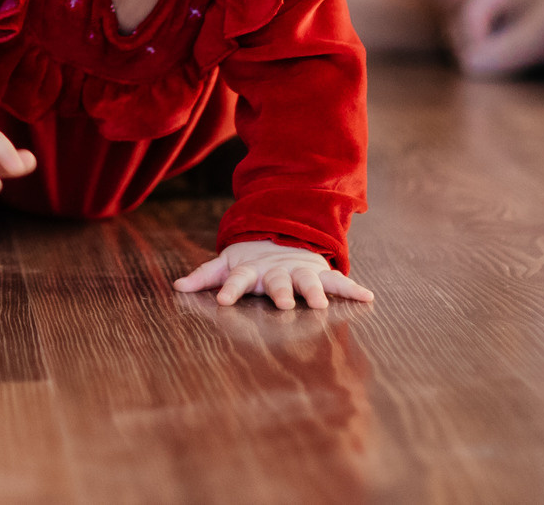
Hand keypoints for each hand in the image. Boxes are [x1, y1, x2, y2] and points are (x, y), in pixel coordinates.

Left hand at [175, 241, 374, 310]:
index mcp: (251, 270)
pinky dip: (352, 289)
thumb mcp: (226, 264)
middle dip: (280, 293)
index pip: (237, 279)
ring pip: (308, 282)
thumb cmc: (251, 260)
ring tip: (322, 304)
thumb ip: (204, 276)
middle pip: (277, 283)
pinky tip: (367, 297)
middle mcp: (277, 272)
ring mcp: (300, 272)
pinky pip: (338, 282)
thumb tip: (176, 286)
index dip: (230, 289)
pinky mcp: (320, 274)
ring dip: (315, 292)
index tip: (224, 302)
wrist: (283, 237)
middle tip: (283, 305)